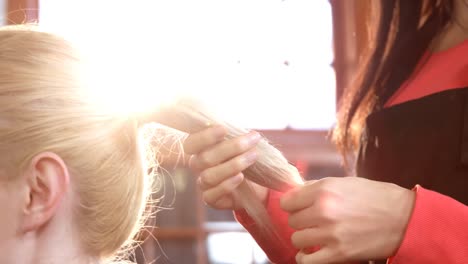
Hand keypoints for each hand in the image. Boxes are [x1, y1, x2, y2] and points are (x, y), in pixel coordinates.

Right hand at [183, 126, 267, 209]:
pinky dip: (227, 185)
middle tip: (252, 139)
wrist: (254, 185)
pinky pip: (212, 194)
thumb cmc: (243, 157)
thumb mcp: (239, 144)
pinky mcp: (210, 200)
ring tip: (253, 156)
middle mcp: (198, 166)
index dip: (204, 136)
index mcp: (200, 149)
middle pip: (205, 158)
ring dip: (233, 164)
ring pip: (209, 176)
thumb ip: (234, 135)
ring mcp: (203, 184)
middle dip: (231, 147)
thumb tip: (241, 128)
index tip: (224, 129)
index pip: (191, 143)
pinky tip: (240, 177)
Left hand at [280, 177, 415, 263]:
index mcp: (324, 190)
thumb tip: (295, 192)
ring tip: (316, 235)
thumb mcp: (345, 183)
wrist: (404, 218)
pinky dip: (305, 258)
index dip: (292, 205)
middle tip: (314, 221)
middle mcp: (324, 210)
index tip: (298, 208)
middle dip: (301, 221)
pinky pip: (306, 261)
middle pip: (292, 220)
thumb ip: (318, 188)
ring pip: (297, 239)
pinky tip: (310, 252)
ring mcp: (330, 234)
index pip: (287, 201)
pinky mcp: (339, 254)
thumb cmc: (376, 197)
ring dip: (305, 238)